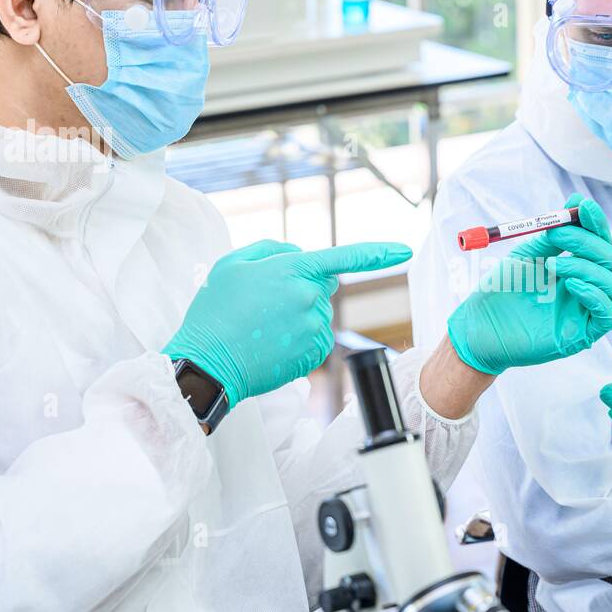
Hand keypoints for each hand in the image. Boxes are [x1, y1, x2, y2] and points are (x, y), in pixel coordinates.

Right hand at [164, 239, 411, 407]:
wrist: (206, 363)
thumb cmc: (215, 310)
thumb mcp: (233, 264)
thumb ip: (273, 248)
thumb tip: (301, 252)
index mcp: (293, 270)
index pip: (345, 257)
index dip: (378, 252)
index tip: (405, 250)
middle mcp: (310, 299)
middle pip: (323, 286)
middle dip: (302, 287)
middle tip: (263, 302)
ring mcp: (314, 329)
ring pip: (318, 313)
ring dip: (298, 315)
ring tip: (261, 327)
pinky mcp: (312, 355)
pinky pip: (315, 338)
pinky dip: (298, 338)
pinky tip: (271, 344)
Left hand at [447, 195, 611, 374]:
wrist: (480, 325)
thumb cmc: (502, 290)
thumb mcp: (528, 254)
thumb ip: (554, 234)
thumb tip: (575, 202)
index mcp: (575, 266)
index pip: (600, 241)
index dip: (596, 223)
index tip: (583, 206)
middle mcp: (586, 287)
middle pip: (611, 260)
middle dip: (587, 242)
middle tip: (558, 236)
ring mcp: (586, 311)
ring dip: (586, 267)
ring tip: (552, 265)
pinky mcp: (583, 334)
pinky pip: (608, 315)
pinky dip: (595, 295)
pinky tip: (571, 285)